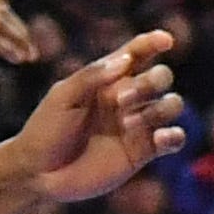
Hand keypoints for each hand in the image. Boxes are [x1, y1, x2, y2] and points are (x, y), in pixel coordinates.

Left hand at [11, 34, 186, 206]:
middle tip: (120, 101)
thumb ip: (92, 76)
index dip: (154, 42)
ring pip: (171, 104)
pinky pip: (172, 139)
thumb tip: (126, 60)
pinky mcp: (142, 152)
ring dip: (159, 109)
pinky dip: (175, 135)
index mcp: (109, 78)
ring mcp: (137, 125)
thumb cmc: (46, 129)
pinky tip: (163, 137)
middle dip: (150, 82)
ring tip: (129, 126)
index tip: (165, 40)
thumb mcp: (62, 96)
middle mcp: (128, 97)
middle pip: (160, 77)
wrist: (38, 173)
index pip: (138, 53)